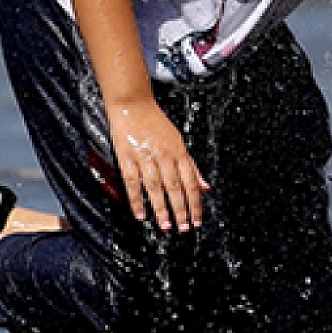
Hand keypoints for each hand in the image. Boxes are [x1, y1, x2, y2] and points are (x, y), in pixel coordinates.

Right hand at [106, 99, 209, 229]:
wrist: (133, 104)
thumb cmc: (157, 123)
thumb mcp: (179, 141)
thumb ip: (192, 166)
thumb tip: (205, 187)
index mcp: (179, 151)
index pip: (190, 181)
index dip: (195, 202)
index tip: (197, 220)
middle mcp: (163, 154)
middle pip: (174, 186)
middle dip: (180, 209)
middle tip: (184, 228)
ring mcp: (144, 156)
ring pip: (155, 187)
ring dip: (161, 208)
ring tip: (166, 226)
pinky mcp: (126, 157)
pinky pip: (132, 182)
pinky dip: (136, 200)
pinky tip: (141, 215)